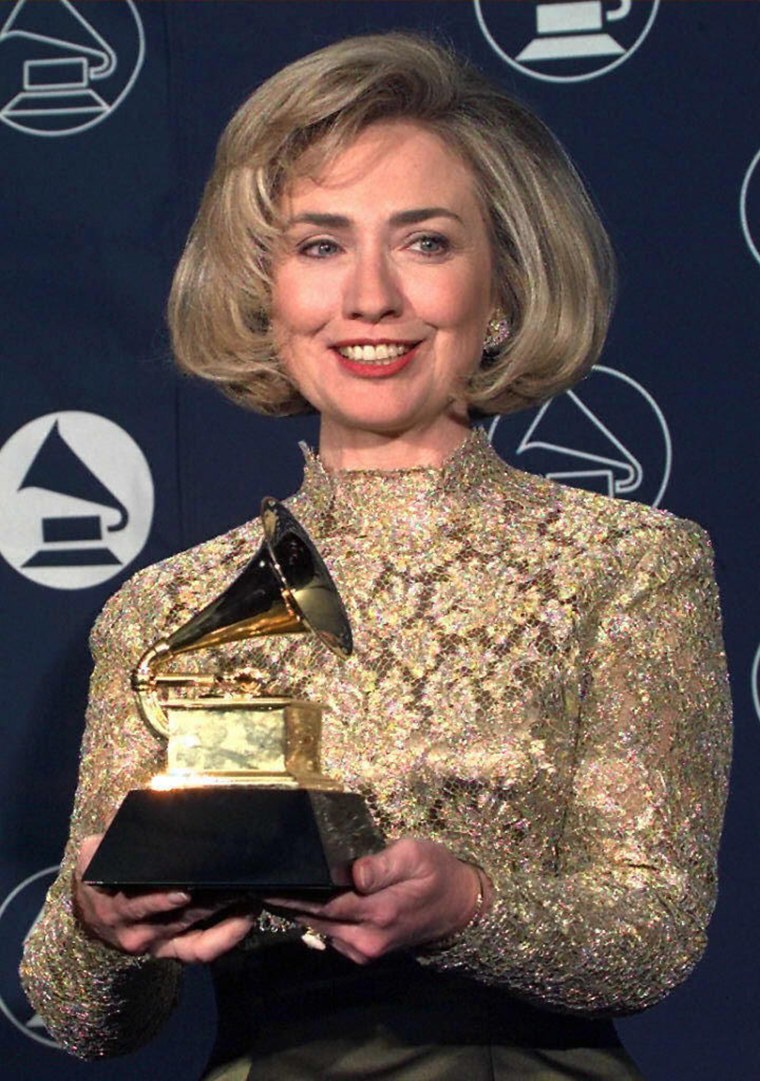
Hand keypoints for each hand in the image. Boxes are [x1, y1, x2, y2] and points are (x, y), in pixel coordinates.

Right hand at [73, 835, 259, 962]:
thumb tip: (127, 809)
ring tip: (249, 892)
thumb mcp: (97, 853)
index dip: (165, 899)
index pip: (143, 906)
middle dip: (211, 897)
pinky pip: (200, 949)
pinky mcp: (172, 950)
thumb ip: (112, 832)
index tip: (188, 887)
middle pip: (180, 916)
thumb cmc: (100, 875)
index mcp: (118, 907)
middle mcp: (138, 932)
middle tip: (238, 878)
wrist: (90, 911)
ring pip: (195, 931)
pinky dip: (225, 937)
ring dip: (224, 913)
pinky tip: (246, 916)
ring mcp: (157, 943)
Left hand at [264, 838, 487, 964]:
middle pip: (315, 918)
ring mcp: (364, 950)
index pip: (323, 903)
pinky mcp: (364, 953)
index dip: (292, 892)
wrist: (459, 908)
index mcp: (379, 911)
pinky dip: (315, 918)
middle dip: (286, 900)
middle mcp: (366, 938)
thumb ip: (382, 864)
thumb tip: (354, 873)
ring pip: (319, 928)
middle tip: (257, 880)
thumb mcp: (416, 855)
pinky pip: (330, 935)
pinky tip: (303, 900)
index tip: (264, 879)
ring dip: (297, 910)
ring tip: (272, 887)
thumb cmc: (436, 872)